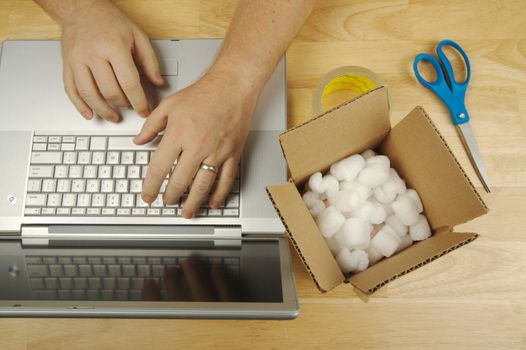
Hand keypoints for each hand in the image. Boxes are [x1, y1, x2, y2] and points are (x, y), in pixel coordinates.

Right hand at [60, 0, 163, 121]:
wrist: (80, 7)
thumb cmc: (109, 20)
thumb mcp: (137, 36)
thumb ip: (150, 61)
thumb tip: (159, 82)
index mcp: (113, 47)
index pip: (129, 83)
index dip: (139, 101)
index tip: (144, 110)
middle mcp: (93, 54)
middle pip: (110, 91)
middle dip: (123, 105)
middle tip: (130, 109)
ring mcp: (77, 60)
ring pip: (89, 94)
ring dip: (103, 110)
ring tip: (113, 116)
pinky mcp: (66, 64)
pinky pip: (71, 90)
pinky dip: (80, 105)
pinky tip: (89, 113)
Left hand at [134, 71, 256, 217]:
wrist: (232, 86)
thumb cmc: (203, 93)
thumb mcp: (169, 105)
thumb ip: (151, 125)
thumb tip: (138, 140)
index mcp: (179, 134)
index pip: (159, 167)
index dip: (151, 186)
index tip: (147, 195)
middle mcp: (197, 145)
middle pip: (180, 181)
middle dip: (171, 197)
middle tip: (166, 203)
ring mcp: (217, 151)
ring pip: (203, 185)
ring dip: (193, 202)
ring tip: (186, 212)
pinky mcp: (233, 153)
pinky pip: (226, 179)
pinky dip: (219, 194)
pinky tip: (213, 202)